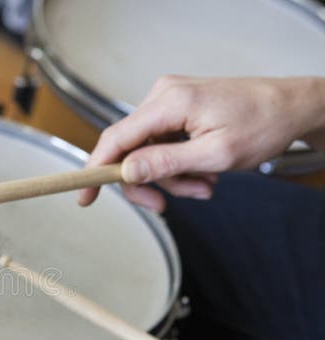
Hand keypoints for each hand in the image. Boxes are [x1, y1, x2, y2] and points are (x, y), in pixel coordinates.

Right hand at [80, 76, 324, 210]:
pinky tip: (201, 172)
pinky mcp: (177, 108)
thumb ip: (166, 163)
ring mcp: (169, 100)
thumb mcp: (215, 155)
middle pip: (130, 149)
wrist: (292, 107)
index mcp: (170, 103)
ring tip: (203, 187)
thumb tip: (125, 171)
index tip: (84, 196)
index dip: (95, 170)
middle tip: (165, 207)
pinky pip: (162, 144)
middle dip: (148, 182)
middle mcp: (163, 96)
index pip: (116, 139)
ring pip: (147, 152)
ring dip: (171, 177)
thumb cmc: (263, 125)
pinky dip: (177, 165)